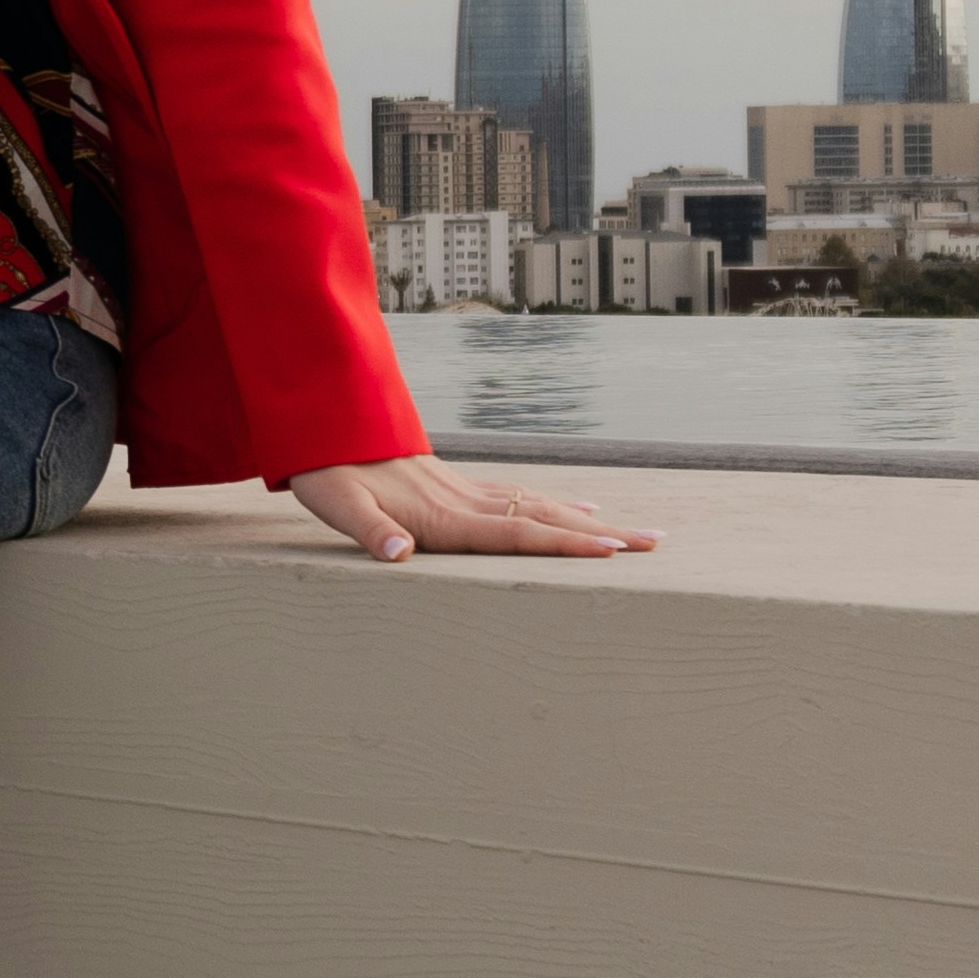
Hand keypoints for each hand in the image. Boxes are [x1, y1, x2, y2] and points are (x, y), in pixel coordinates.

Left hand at [284, 455, 650, 562]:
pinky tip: (581, 510)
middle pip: (545, 518)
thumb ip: (367, 530)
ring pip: (542, 507)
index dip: (563, 544)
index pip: (515, 533)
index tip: (610, 553)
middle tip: (654, 544)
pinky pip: (522, 498)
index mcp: (444, 516)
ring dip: (591, 522)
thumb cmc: (328, 472)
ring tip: (636, 535)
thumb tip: (397, 553)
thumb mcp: (336, 504)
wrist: (324, 423)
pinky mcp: (461, 486)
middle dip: (602, 534)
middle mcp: (466, 502)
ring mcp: (467, 491)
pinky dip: (558, 507)